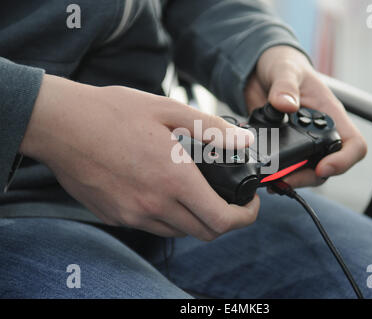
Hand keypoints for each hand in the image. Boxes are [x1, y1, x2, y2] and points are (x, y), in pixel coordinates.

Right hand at [20, 75, 258, 240]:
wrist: (60, 124)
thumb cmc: (113, 113)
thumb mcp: (169, 110)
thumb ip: (212, 129)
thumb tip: (245, 141)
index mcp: (174, 179)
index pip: (222, 220)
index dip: (244, 217)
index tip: (250, 205)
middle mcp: (154, 204)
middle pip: (204, 232)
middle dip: (224, 220)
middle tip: (227, 199)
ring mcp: (132, 215)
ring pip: (178, 232)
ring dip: (195, 219)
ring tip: (195, 193)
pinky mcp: (115, 216)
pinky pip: (152, 227)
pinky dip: (167, 217)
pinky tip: (162, 192)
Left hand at [244, 45, 366, 187]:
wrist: (260, 71)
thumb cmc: (283, 65)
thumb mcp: (285, 69)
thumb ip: (285, 85)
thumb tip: (286, 105)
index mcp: (330, 114)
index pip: (353, 144)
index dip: (344, 161)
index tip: (322, 167)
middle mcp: (320, 132)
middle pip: (328, 166)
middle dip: (308, 177)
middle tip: (285, 179)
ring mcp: (302, 142)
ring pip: (308, 171)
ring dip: (292, 179)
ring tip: (274, 182)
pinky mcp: (284, 147)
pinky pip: (287, 168)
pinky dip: (278, 175)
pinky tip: (266, 177)